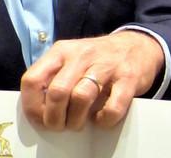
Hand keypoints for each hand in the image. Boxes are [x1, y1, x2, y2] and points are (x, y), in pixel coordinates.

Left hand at [20, 31, 163, 130]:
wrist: (138, 46)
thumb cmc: (98, 59)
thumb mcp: (71, 59)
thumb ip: (53, 77)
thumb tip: (39, 112)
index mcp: (62, 51)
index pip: (32, 79)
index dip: (32, 106)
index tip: (39, 119)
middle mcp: (82, 55)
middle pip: (57, 92)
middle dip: (54, 118)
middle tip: (60, 126)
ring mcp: (107, 65)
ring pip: (81, 97)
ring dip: (76, 120)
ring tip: (78, 124)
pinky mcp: (128, 78)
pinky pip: (112, 107)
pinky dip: (103, 120)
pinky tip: (100, 119)